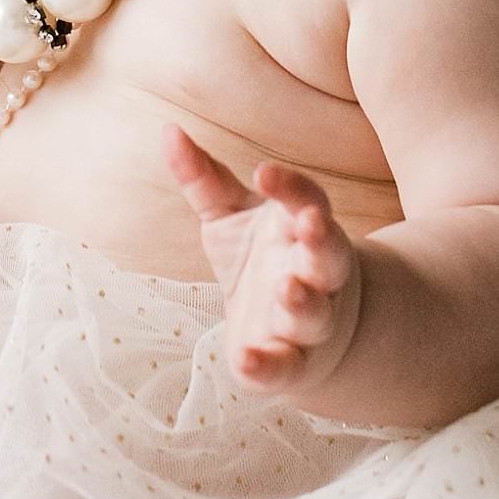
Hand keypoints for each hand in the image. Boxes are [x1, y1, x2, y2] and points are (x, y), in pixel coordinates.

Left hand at [162, 126, 364, 394]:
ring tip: (288, 290)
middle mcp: (317, 276)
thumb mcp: (232, 215)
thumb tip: (167, 130)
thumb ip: (204, 177)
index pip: (308, 200)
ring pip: (317, 313)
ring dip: (305, 302)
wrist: (303, 332)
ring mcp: (310, 322)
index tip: (263, 172)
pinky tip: (247, 361)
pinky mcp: (292, 364)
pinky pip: (287, 368)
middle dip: (323, 242)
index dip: (291, 187)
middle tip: (310, 226)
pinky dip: (270, 367)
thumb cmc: (262, 258)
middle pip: (330, 256)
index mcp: (303, 231)